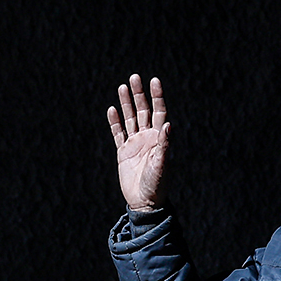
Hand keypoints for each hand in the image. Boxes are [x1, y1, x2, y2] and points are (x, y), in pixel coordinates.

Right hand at [107, 74, 169, 210]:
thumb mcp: (162, 165)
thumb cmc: (157, 185)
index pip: (159, 112)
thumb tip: (169, 125)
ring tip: (122, 86)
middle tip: (134, 77)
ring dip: (126, 104)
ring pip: (130, 118)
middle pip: (144, 111)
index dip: (157, 96)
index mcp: (160, 138)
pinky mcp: (124, 152)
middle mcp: (148, 138)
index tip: (154, 81)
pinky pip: (118, 133)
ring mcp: (135, 144)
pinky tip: (111, 109)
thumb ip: (165, 145)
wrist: (144, 202)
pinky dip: (114, 121)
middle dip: (139, 94)